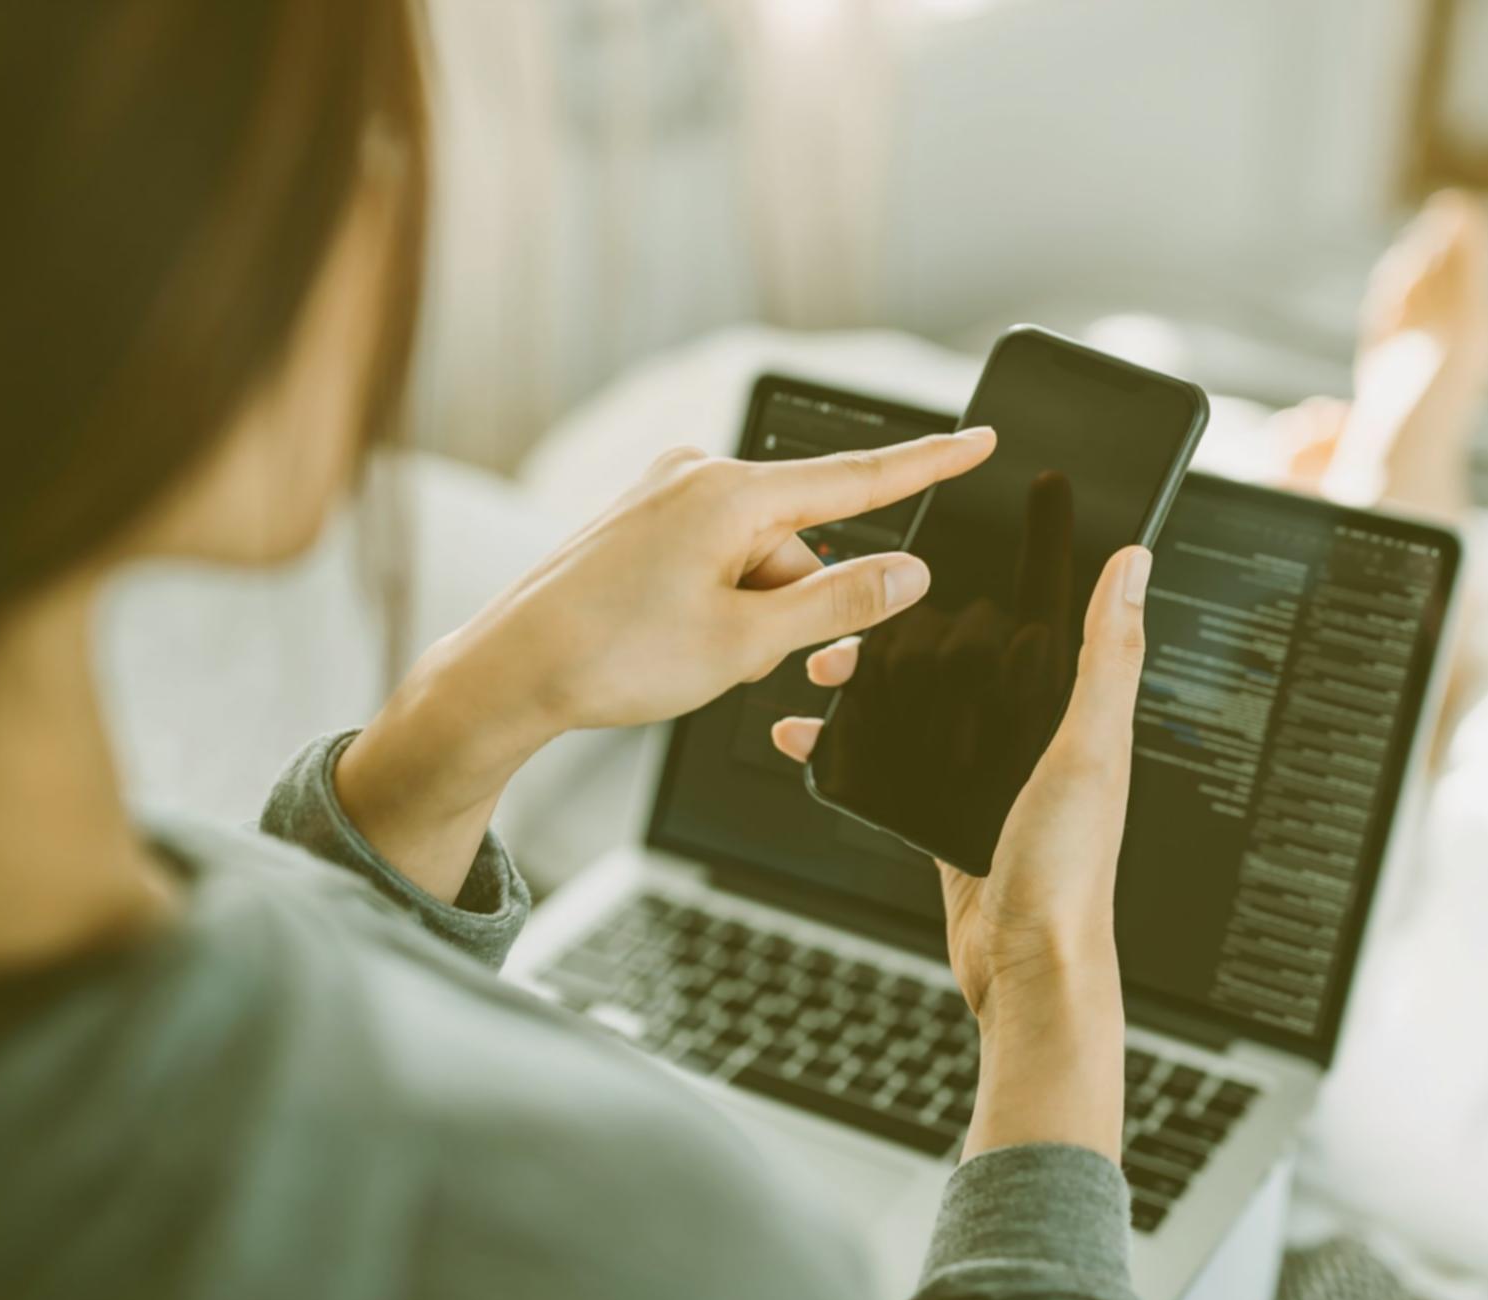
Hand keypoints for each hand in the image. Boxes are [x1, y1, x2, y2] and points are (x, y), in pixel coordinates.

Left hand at [336, 427, 994, 901]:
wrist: (508, 674)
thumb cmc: (612, 656)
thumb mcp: (745, 641)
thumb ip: (839, 604)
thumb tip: (908, 577)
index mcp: (729, 493)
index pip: (857, 478)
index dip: (928, 464)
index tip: (979, 438)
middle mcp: (696, 476)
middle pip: (802, 541)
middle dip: (800, 604)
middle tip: (759, 661)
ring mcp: (663, 497)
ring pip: (760, 560)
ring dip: (757, 613)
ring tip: (697, 658)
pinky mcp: (641, 523)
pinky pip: (717, 560)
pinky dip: (721, 604)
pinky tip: (677, 644)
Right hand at [775, 544, 1150, 1160]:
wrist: (1028, 970)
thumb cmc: (1069, 870)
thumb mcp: (1089, 748)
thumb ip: (1108, 657)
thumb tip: (1135, 565)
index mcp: (1074, 711)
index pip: (1042, 618)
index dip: (1012, 569)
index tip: (970, 525)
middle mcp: (1034, 736)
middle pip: (961, 656)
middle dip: (906, 631)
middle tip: (854, 616)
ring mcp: (987, 774)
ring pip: (919, 703)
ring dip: (869, 681)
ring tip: (819, 670)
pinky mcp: (949, 812)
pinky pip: (893, 759)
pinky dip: (848, 743)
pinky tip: (809, 738)